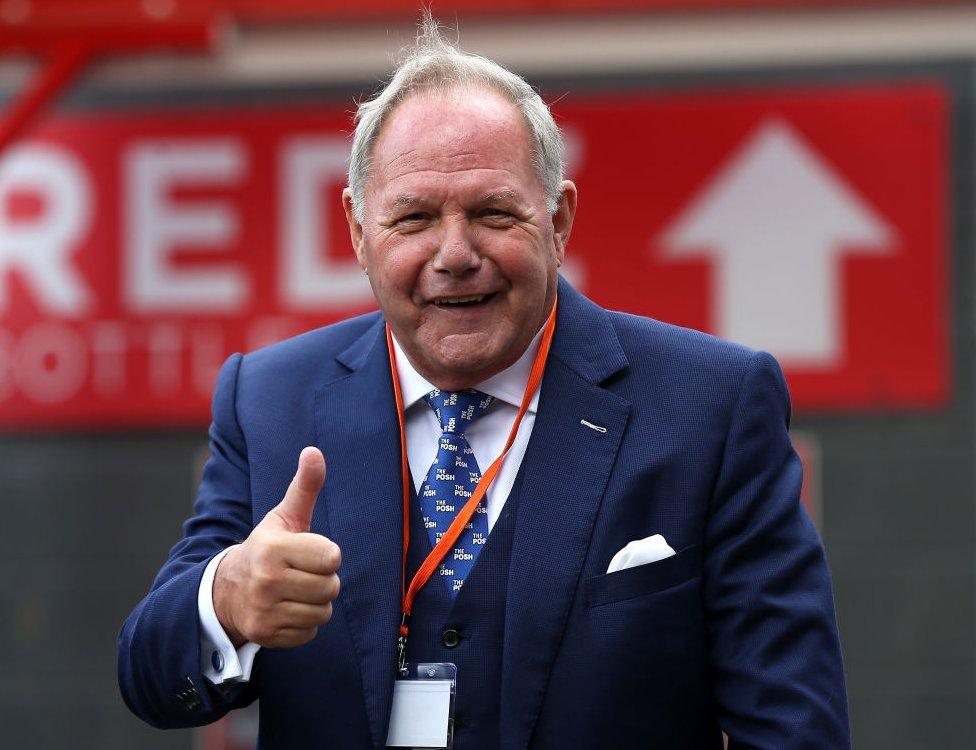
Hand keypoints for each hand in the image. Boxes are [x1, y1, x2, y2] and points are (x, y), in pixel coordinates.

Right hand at [213, 447, 340, 647]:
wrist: (227, 589)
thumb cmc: (267, 548)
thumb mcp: (283, 516)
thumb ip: (304, 486)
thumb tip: (314, 451)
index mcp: (273, 548)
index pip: (331, 557)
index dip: (327, 554)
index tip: (310, 552)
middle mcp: (266, 580)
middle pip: (331, 587)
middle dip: (324, 579)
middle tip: (303, 573)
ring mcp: (264, 610)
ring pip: (323, 612)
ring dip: (316, 602)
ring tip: (297, 590)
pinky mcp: (266, 635)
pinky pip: (310, 632)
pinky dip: (305, 623)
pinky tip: (288, 609)